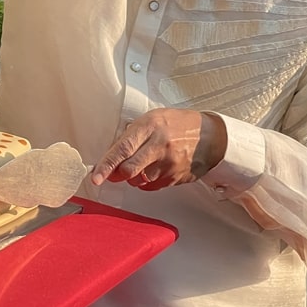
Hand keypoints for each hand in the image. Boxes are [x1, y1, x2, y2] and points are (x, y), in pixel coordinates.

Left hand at [90, 109, 226, 189]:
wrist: (209, 135)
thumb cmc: (178, 124)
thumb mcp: (152, 119)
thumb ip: (131, 136)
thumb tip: (111, 156)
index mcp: (149, 126)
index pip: (122, 149)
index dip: (107, 165)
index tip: (97, 176)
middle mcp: (159, 146)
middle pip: (129, 169)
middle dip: (117, 174)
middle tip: (114, 173)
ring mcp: (170, 164)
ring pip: (140, 180)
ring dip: (135, 176)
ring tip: (146, 161)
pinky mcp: (176, 178)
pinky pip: (153, 186)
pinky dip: (148, 181)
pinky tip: (156, 168)